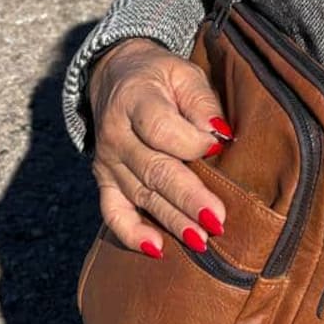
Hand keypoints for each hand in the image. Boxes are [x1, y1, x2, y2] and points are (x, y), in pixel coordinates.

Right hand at [88, 39, 231, 258]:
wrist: (116, 76)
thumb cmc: (160, 76)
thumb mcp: (184, 73)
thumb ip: (201, 101)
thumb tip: (219, 134)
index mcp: (135, 99)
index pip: (160, 128)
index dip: (190, 142)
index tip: (218, 148)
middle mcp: (116, 134)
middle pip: (153, 169)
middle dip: (187, 198)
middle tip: (217, 220)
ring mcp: (107, 161)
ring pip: (140, 195)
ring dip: (171, 220)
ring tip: (201, 240)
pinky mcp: (105, 180)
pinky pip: (113, 212)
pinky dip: (131, 234)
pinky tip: (156, 250)